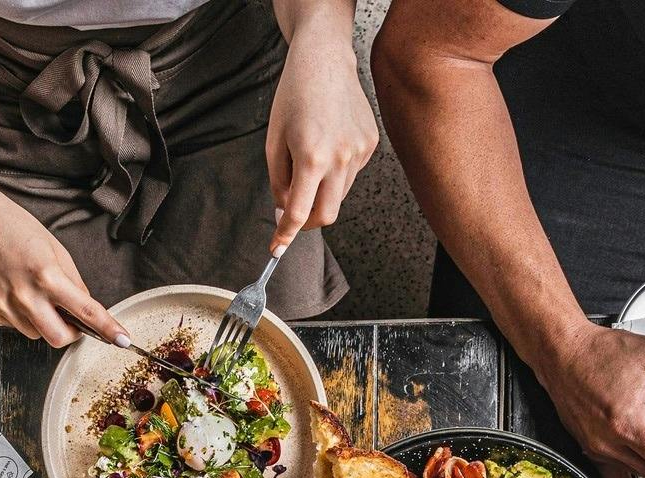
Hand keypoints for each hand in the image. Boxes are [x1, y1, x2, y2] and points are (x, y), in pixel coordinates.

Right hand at [0, 194, 123, 348]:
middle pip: (58, 338)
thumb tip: (84, 309)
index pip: (86, 311)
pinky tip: (12, 289)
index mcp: (48, 276)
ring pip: (34, 333)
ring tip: (32, 293)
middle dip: (69, 334)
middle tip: (69, 320)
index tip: (123, 340)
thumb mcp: (55, 250)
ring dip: (42, 322)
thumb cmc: (15, 229)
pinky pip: (13, 324)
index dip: (107, 329)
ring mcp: (3, 305)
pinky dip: (20, 314)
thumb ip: (72, 282)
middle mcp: (25, 295)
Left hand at [266, 30, 378, 252]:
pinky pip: (350, 174)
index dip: (285, 235)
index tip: (276, 249)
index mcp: (311, 157)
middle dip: (307, 222)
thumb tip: (284, 213)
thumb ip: (278, 182)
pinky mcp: (371, 145)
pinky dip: (336, 172)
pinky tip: (329, 143)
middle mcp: (341, 158)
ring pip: (338, 195)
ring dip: (321, 192)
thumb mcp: (273, 142)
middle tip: (292, 216)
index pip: (298, 212)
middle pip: (326, 215)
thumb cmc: (293, 97)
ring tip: (310, 159)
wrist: (325, 61)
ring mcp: (360, 152)